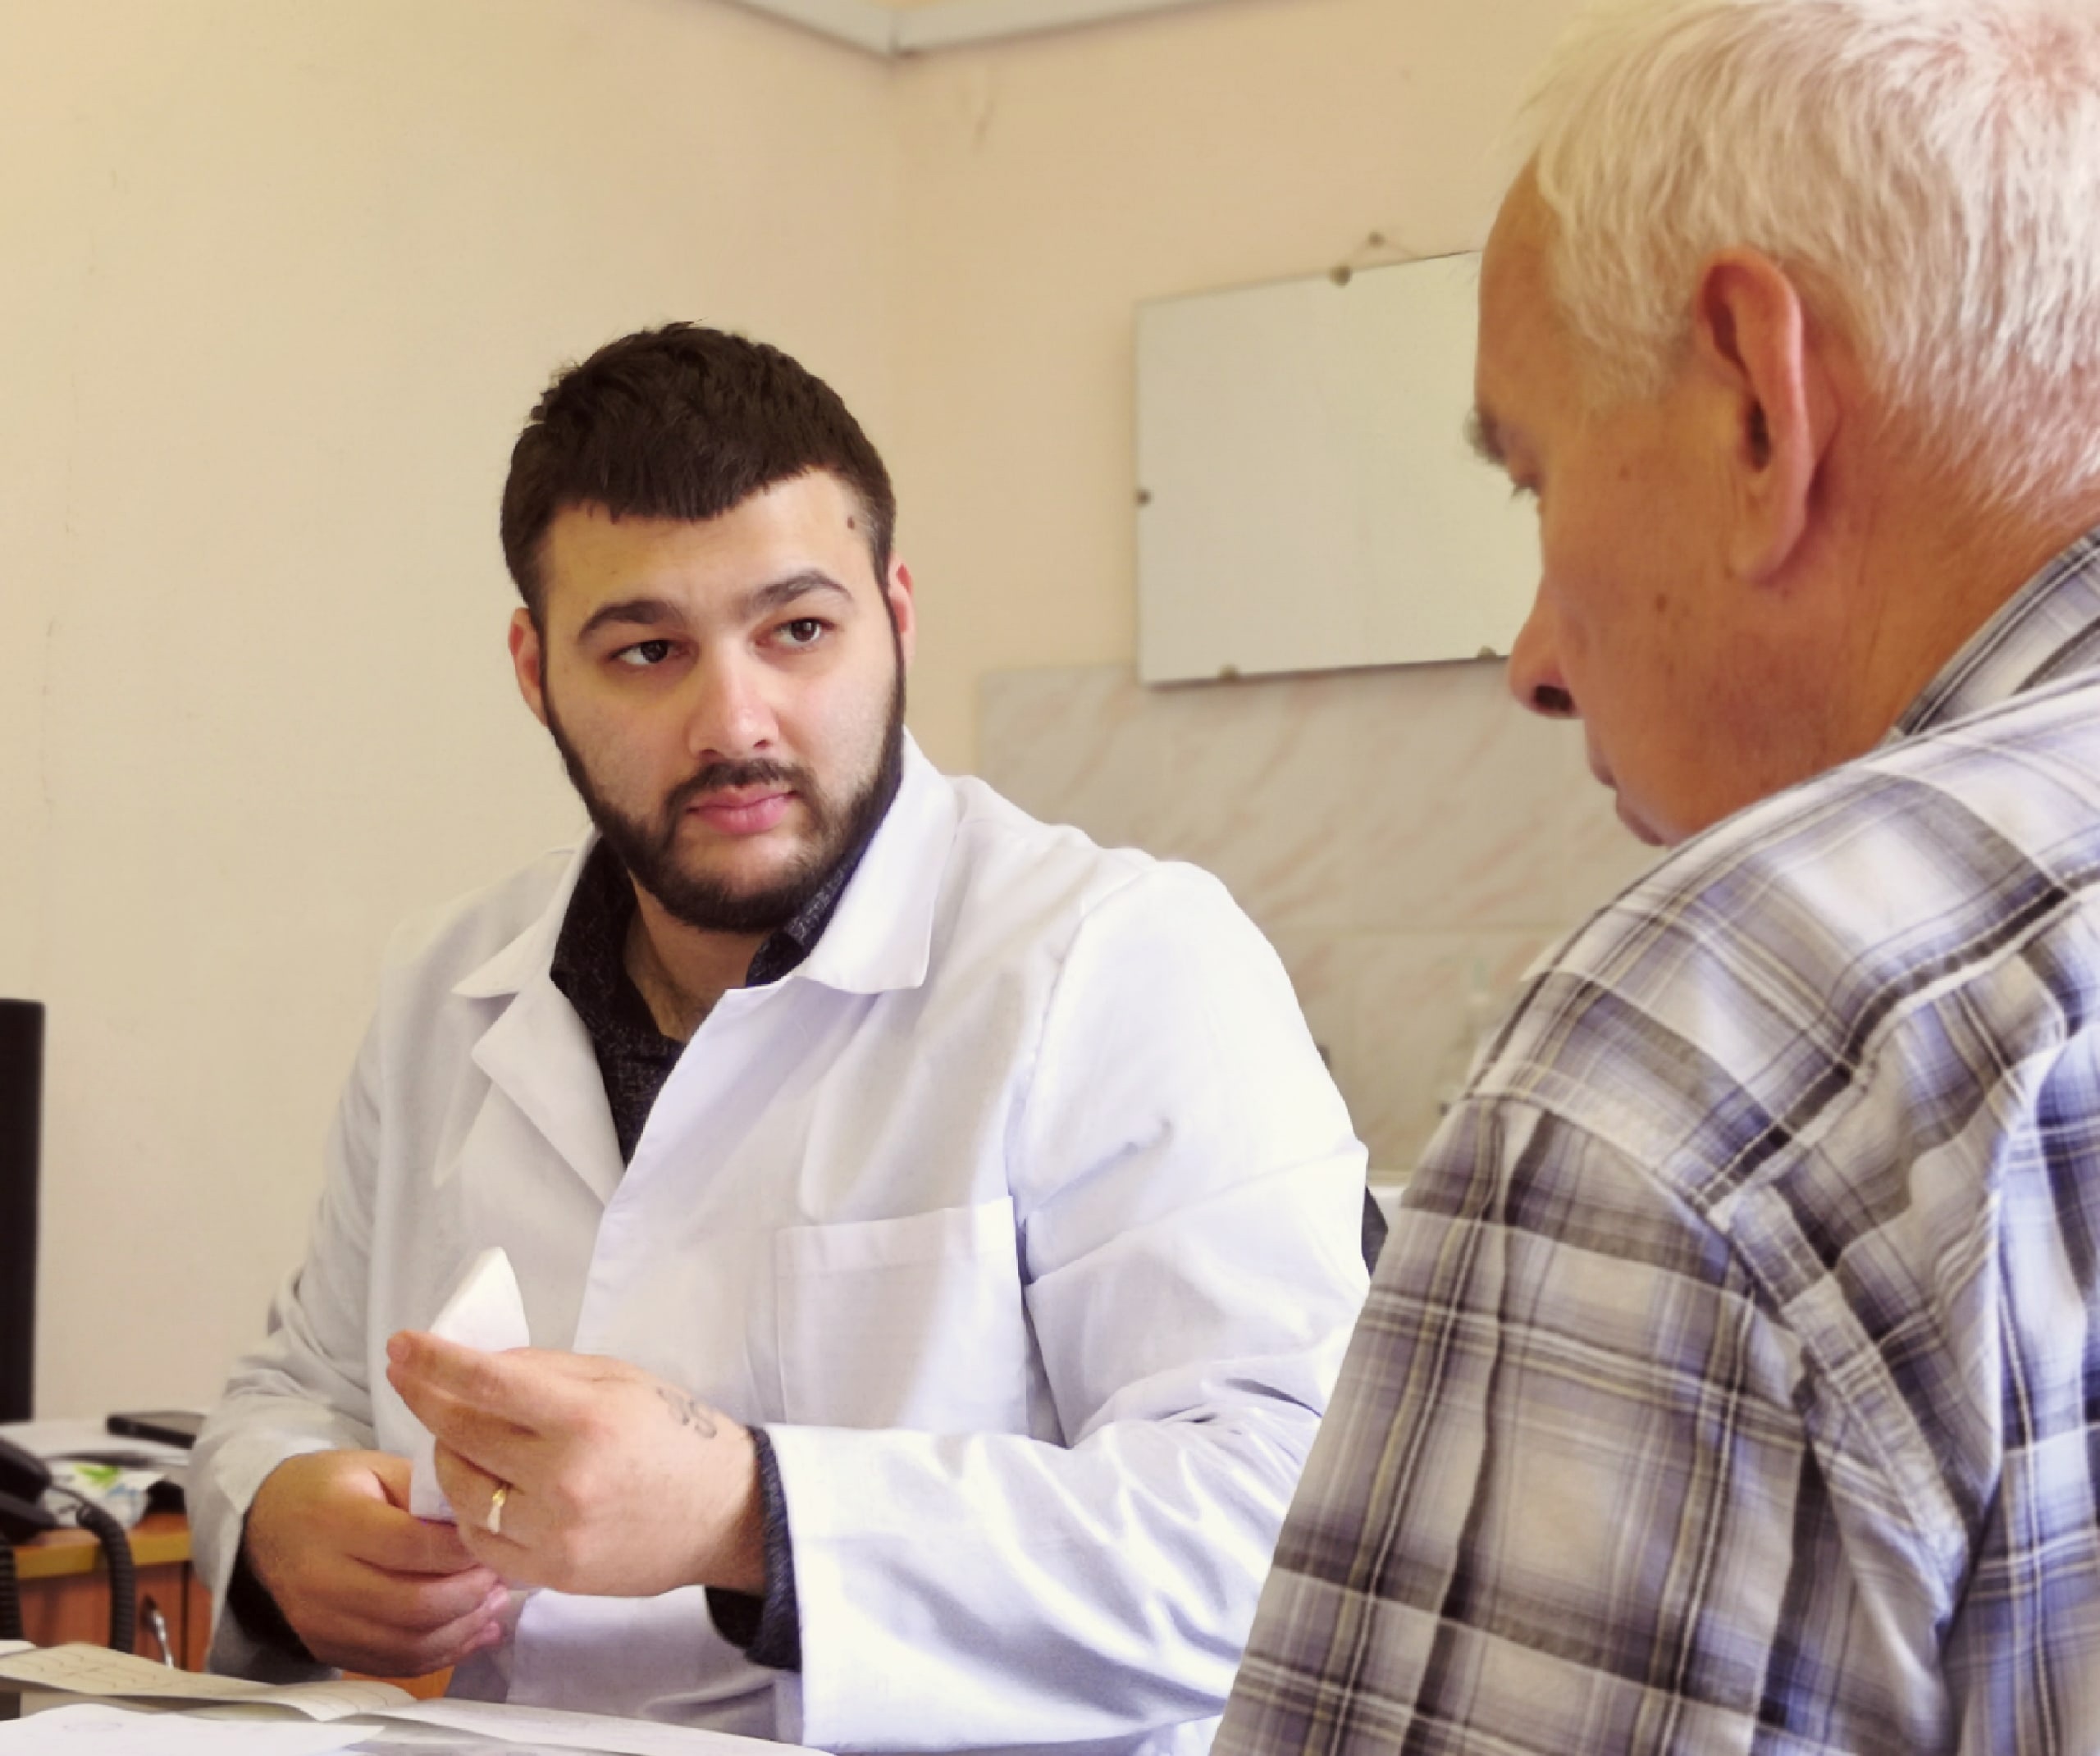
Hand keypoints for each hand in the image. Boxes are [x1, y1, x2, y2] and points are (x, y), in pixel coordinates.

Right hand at [243, 1449, 507, 1676]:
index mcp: (335, 1520)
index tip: (496, 1538)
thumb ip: (427, 1492)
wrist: (268, 1525)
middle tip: (500, 1575)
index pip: (412, 1547)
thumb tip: (482, 1526)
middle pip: (414, 1605)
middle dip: (471, 1594)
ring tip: (494, 1603)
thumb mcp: (378, 1467)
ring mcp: (321, 1622)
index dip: (463, 1550)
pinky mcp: (327, 1648)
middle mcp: (322, 1578)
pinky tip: (474, 1631)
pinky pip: (394, 1663)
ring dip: (463, 1628)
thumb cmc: (334, 1487)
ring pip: (408, 1644)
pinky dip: (442, 1653)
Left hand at [384, 1333, 764, 1598]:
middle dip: (427, 1401)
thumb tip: (477, 1366)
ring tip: (466, 1441)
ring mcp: (555, 1531)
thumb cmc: (675, 1435)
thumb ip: (546, 1370)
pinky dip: (470, 1511)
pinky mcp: (552, 1572)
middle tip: (415, 1381)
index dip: (434, 1361)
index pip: (487, 1382)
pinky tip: (486, 1490)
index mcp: (587, 1417)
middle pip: (462, 1434)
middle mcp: (565, 1476)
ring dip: (450, 1459)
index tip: (401, 1346)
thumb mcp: (621, 1379)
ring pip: (462, 1491)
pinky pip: (479, 1541)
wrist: (726, 1512)